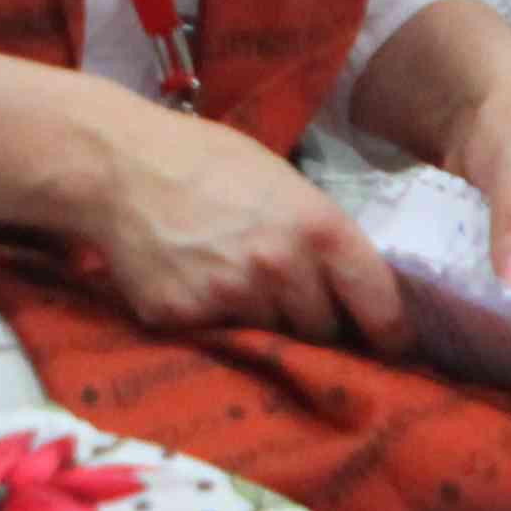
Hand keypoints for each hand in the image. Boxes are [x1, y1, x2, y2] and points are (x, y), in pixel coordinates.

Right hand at [75, 101, 401, 347]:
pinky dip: (210, 322)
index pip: (379, 304)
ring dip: (262, 324)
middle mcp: (283, 267)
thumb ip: (318, 232)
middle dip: (313, 324)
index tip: (393, 349)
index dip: (391, 334)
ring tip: (234, 287)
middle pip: (323, 332)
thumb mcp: (281, 180)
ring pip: (271, 339)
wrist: (118, 164)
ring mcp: (233, 297)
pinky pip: (217, 338)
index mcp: (318, 228)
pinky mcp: (187, 318)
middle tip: (288, 302)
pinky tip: (193, 286)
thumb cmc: (204, 161)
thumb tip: (348, 284)